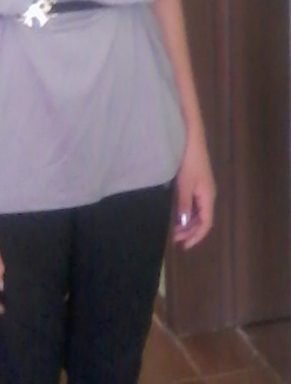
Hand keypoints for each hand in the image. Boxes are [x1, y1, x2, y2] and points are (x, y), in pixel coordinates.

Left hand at [173, 131, 215, 249]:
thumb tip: (184, 224)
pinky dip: (188, 213)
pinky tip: (178, 215)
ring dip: (188, 224)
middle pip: (203, 220)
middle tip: (175, 240)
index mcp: (208, 197)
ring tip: (175, 231)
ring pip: (199, 213)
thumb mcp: (184, 183)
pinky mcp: (198, 183)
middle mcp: (208, 195)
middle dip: (190, 232)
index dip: (196, 237)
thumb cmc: (188, 160)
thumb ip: (184, 204)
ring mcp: (204, 189)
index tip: (183, 246)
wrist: (192, 137)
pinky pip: (196, 205)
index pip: (206, 224)